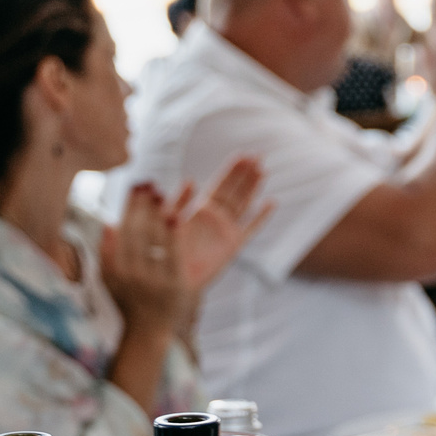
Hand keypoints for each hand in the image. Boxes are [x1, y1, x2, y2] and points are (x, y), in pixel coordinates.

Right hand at [99, 182, 192, 335]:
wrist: (147, 334)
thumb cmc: (129, 302)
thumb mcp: (111, 280)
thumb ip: (108, 253)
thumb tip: (108, 223)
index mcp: (113, 270)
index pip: (122, 232)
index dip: (128, 207)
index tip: (135, 185)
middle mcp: (129, 275)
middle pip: (136, 232)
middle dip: (142, 206)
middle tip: (149, 183)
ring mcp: (152, 281)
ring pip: (153, 241)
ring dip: (156, 214)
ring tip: (161, 192)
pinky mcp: (173, 287)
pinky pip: (173, 254)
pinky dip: (174, 233)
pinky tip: (178, 214)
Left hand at [148, 157, 270, 293]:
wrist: (170, 281)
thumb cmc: (164, 252)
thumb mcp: (166, 223)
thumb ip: (174, 204)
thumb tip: (185, 180)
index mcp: (200, 211)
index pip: (220, 186)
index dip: (231, 171)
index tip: (242, 155)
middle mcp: (216, 219)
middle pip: (235, 191)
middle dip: (245, 174)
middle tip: (258, 155)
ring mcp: (226, 232)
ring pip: (244, 205)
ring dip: (253, 188)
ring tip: (263, 170)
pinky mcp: (233, 247)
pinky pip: (250, 229)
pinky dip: (261, 217)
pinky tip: (271, 203)